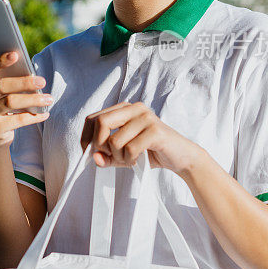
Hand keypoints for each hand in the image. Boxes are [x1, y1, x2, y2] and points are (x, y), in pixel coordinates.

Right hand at [0, 51, 50, 151]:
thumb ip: (4, 78)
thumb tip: (27, 69)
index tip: (16, 55)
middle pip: (0, 86)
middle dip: (23, 82)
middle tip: (42, 81)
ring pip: (10, 102)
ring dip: (32, 99)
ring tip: (48, 98)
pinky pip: (18, 120)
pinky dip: (34, 116)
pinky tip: (44, 113)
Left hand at [79, 101, 202, 175]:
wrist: (181, 158)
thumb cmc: (150, 153)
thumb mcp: (122, 155)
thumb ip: (106, 156)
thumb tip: (93, 157)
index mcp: (124, 109)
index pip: (92, 118)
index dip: (86, 137)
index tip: (90, 153)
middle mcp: (134, 108)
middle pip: (101, 123)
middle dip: (99, 145)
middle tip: (110, 157)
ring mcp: (145, 117)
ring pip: (114, 140)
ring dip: (118, 157)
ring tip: (129, 160)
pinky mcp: (155, 130)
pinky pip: (130, 148)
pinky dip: (129, 159)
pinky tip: (138, 160)